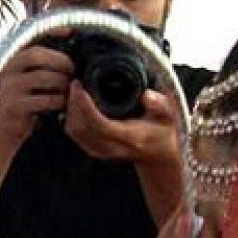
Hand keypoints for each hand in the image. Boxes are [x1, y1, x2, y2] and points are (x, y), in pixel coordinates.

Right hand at [0, 40, 74, 149]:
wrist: (4, 133)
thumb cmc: (24, 104)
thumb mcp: (29, 81)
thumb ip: (43, 66)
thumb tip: (71, 54)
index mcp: (12, 61)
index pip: (29, 38)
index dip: (50, 32)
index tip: (69, 32)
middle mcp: (7, 71)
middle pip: (35, 55)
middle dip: (59, 60)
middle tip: (73, 70)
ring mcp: (9, 89)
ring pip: (43, 78)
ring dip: (61, 83)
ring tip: (68, 90)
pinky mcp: (15, 107)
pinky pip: (44, 100)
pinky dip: (58, 102)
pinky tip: (62, 105)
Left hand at [65, 82, 185, 220]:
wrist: (157, 154)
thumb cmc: (161, 132)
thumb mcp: (168, 116)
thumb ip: (160, 105)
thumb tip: (147, 95)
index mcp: (127, 137)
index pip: (99, 123)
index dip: (85, 104)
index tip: (79, 85)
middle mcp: (110, 147)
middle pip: (80, 127)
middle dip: (73, 103)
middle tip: (75, 83)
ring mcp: (100, 151)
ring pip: (73, 131)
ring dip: (70, 110)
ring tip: (75, 90)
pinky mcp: (93, 149)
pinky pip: (74, 134)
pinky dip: (70, 117)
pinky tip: (75, 103)